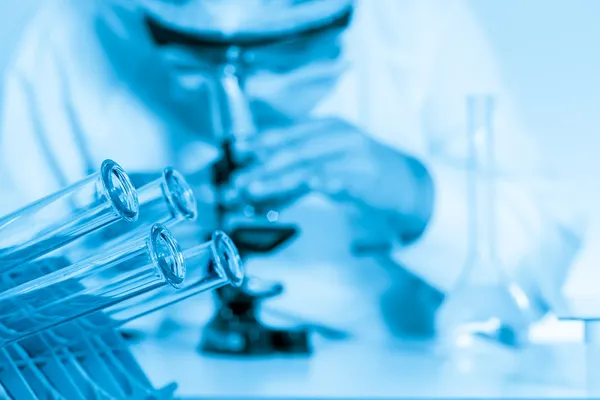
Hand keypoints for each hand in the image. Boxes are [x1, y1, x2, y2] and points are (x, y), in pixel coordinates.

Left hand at [231, 117, 433, 241]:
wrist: (409, 185)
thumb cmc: (362, 175)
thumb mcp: (325, 168)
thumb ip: (293, 176)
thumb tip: (256, 188)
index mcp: (325, 127)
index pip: (285, 135)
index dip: (257, 144)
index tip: (234, 156)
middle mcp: (336, 135)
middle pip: (290, 150)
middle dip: (260, 167)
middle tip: (236, 184)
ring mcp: (352, 154)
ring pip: (306, 164)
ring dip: (276, 179)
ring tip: (252, 190)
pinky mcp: (365, 176)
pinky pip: (335, 179)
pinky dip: (317, 183)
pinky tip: (300, 190)